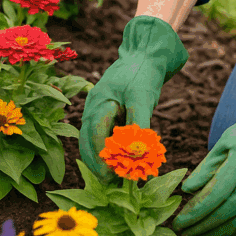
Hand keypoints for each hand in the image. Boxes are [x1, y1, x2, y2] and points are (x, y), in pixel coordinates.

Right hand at [79, 15, 187, 181]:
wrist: (147, 52)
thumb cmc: (144, 73)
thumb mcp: (142, 98)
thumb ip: (138, 125)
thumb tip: (136, 152)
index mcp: (99, 102)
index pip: (94, 136)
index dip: (101, 158)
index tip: (110, 176)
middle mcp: (94, 106)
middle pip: (87, 140)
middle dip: (96, 163)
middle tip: (109, 183)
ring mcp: (99, 107)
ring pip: (93, 138)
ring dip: (101, 157)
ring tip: (112, 177)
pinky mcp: (108, 109)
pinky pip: (102, 132)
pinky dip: (108, 146)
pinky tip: (118, 159)